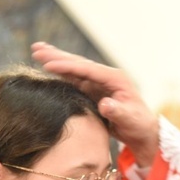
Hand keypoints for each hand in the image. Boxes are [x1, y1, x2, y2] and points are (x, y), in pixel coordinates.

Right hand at [31, 42, 159, 165]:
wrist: (142, 131)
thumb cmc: (138, 124)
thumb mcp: (129, 119)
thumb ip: (117, 111)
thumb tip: (104, 105)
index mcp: (115, 78)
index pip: (87, 69)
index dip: (68, 66)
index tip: (48, 64)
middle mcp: (106, 77)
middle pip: (78, 63)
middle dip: (57, 56)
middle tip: (36, 48)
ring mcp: (99, 83)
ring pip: (74, 69)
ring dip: (56, 60)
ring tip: (37, 50)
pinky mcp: (93, 90)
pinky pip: (74, 79)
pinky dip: (61, 73)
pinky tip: (47, 67)